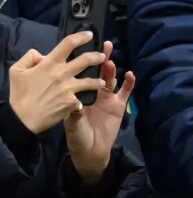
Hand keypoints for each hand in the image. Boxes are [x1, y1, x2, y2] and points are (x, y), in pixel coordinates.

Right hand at [7, 30, 106, 134]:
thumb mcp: (16, 71)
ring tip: (101, 81)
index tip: (88, 35)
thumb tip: (42, 55)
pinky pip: (81, 99)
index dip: (80, 37)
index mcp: (49, 64)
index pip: (68, 44)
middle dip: (97, 56)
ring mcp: (70, 89)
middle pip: (86, 60)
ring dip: (98, 80)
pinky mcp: (72, 102)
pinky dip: (82, 100)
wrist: (23, 119)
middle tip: (101, 56)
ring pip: (91, 81)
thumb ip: (29, 57)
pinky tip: (83, 103)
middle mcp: (63, 74)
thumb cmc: (19, 95)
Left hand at [63, 41, 135, 183]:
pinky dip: (128, 83)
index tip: (81, 48)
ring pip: (110, 79)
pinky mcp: (118, 106)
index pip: (80, 73)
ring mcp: (106, 98)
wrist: (89, 152)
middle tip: (103, 45)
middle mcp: (92, 92)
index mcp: (78, 93)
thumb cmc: (76, 135)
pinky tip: (129, 74)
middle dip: (99, 58)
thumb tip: (67, 93)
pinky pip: (125, 92)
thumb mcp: (68, 119)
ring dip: (110, 69)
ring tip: (109, 60)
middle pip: (97, 71)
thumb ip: (71, 106)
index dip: (82, 61)